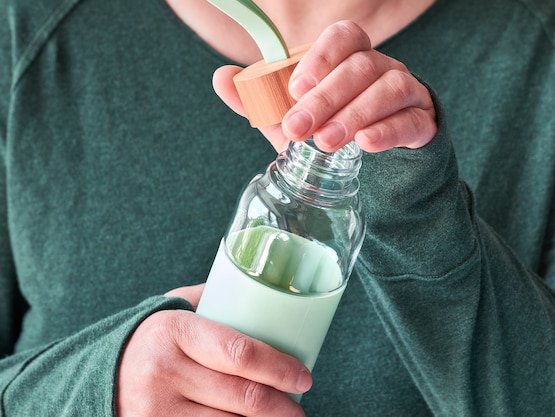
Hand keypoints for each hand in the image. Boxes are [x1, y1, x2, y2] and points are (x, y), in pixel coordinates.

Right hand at [117, 284, 310, 415]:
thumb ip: (213, 300)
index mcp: (174, 330)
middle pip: (243, 397)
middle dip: (283, 408)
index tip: (304, 378)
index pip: (240, 352)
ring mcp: (155, 411)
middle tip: (299, 407)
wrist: (96, 376)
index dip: (279, 368)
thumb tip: (265, 294)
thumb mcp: (173, 310)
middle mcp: (162, 371)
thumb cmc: (151, 340)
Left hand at [213, 20, 436, 152]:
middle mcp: (382, 69)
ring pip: (388, 89)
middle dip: (327, 97)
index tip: (294, 88)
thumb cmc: (334, 132)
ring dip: (354, 114)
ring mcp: (407, 94)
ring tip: (327, 143)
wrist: (381, 167)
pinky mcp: (422, 123)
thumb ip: (261, 103)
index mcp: (351, 60)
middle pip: (362, 66)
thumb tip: (221, 77)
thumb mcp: (295, 122)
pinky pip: (411, 120)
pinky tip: (367, 144)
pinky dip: (388, 131)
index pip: (345, 37)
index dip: (321, 57)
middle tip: (300, 128)